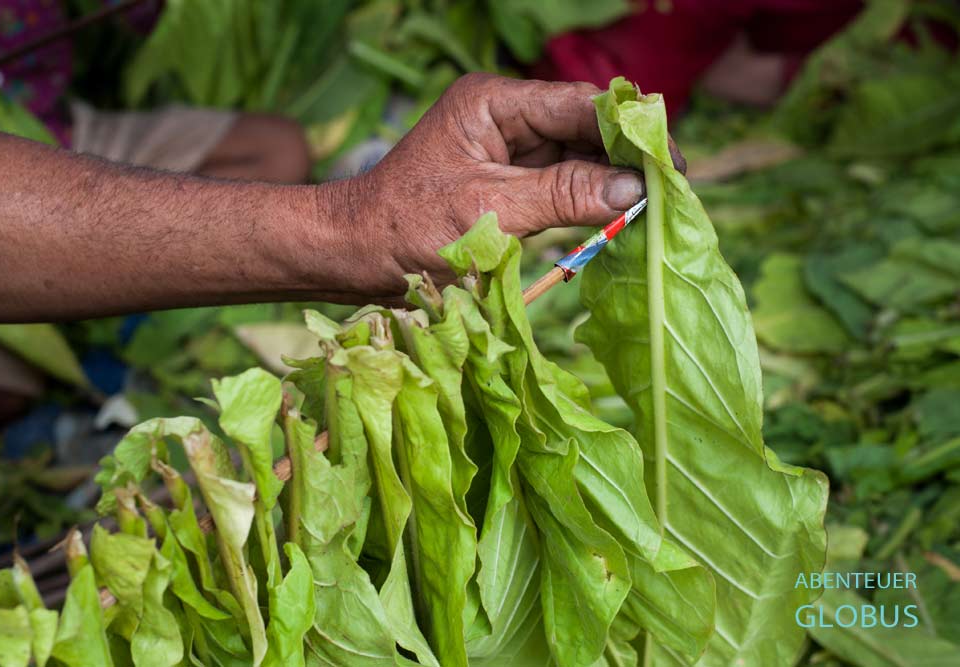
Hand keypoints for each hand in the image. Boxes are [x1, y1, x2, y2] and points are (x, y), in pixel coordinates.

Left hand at [333, 73, 685, 294]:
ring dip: (612, 185)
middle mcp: (505, 117)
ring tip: (656, 211)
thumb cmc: (406, 228)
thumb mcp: (489, 211)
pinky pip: (561, 187)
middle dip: (626, 160)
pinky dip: (589, 204)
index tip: (671, 164)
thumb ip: (563, 195)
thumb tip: (634, 189)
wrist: (356, 255)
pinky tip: (620, 220)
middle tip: (673, 193)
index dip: (629, 132)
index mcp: (493, 102)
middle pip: (584, 130)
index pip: (578, 105)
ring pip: (577, 160)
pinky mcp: (509, 184)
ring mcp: (508, 151)